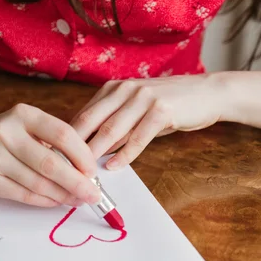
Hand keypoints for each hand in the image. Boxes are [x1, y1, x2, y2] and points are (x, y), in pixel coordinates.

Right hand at [0, 104, 101, 207]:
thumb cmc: (9, 134)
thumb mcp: (30, 124)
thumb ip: (55, 141)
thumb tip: (86, 172)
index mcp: (23, 115)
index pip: (62, 134)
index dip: (82, 155)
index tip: (93, 170)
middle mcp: (5, 134)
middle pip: (50, 164)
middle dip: (77, 182)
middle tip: (93, 194)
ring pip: (38, 184)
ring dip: (63, 195)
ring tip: (79, 199)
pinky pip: (24, 195)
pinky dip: (45, 201)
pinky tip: (58, 201)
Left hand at [71, 75, 221, 168]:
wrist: (207, 93)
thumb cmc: (170, 105)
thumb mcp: (137, 111)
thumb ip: (115, 126)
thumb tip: (91, 151)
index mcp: (113, 89)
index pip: (83, 114)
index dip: (66, 137)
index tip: (54, 156)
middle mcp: (125, 90)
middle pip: (91, 120)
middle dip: (73, 146)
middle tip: (60, 167)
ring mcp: (143, 98)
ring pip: (112, 129)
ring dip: (95, 152)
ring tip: (83, 171)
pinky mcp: (161, 110)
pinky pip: (138, 136)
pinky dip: (125, 153)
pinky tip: (114, 166)